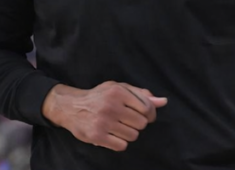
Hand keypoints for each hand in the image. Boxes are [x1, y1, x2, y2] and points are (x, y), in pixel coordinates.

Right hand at [42, 81, 167, 150]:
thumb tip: (163, 101)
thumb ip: (141, 94)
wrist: (71, 107)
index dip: (150, 114)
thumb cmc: (100, 96)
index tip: (146, 116)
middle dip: (138, 124)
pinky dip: (120, 143)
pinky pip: (121, 146)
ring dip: (129, 134)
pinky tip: (113, 135)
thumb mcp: (119, 88)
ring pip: (133, 136)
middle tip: (128, 120)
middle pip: (141, 124)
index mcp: (118, 91)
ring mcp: (103, 122)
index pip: (147, 108)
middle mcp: (111, 106)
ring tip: (119, 127)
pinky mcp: (97, 136)